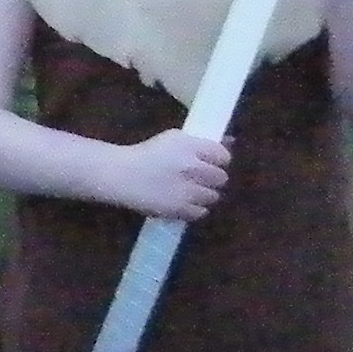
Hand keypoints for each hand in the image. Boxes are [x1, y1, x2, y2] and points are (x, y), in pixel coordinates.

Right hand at [96, 128, 228, 220]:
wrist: (121, 175)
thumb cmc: (148, 153)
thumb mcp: (174, 139)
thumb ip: (202, 142)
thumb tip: (231, 142)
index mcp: (190, 146)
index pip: (223, 156)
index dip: (219, 160)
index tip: (211, 163)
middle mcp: (192, 167)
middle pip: (221, 178)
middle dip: (212, 178)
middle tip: (199, 178)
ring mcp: (186, 190)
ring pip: (213, 196)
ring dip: (205, 194)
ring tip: (190, 191)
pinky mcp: (179, 209)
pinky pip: (201, 212)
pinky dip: (195, 208)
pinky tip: (184, 202)